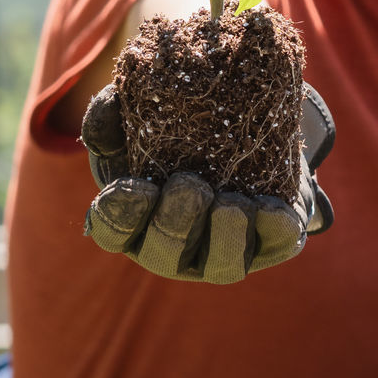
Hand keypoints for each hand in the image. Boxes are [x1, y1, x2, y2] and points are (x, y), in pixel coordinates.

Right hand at [80, 81, 334, 284]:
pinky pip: (273, 245)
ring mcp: (222, 252)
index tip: (135, 186)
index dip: (121, 216)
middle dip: (176, 223)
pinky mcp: (269, 242)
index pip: (114, 232)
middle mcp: (176, 247)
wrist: (246, 130)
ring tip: (231, 204)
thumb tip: (103, 124)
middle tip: (188, 185)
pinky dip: (273, 228)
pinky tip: (272, 207)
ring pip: (222, 264)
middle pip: (166, 252)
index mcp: (136, 219)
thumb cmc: (177, 132)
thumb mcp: (139, 118)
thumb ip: (112, 113)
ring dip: (224, 236)